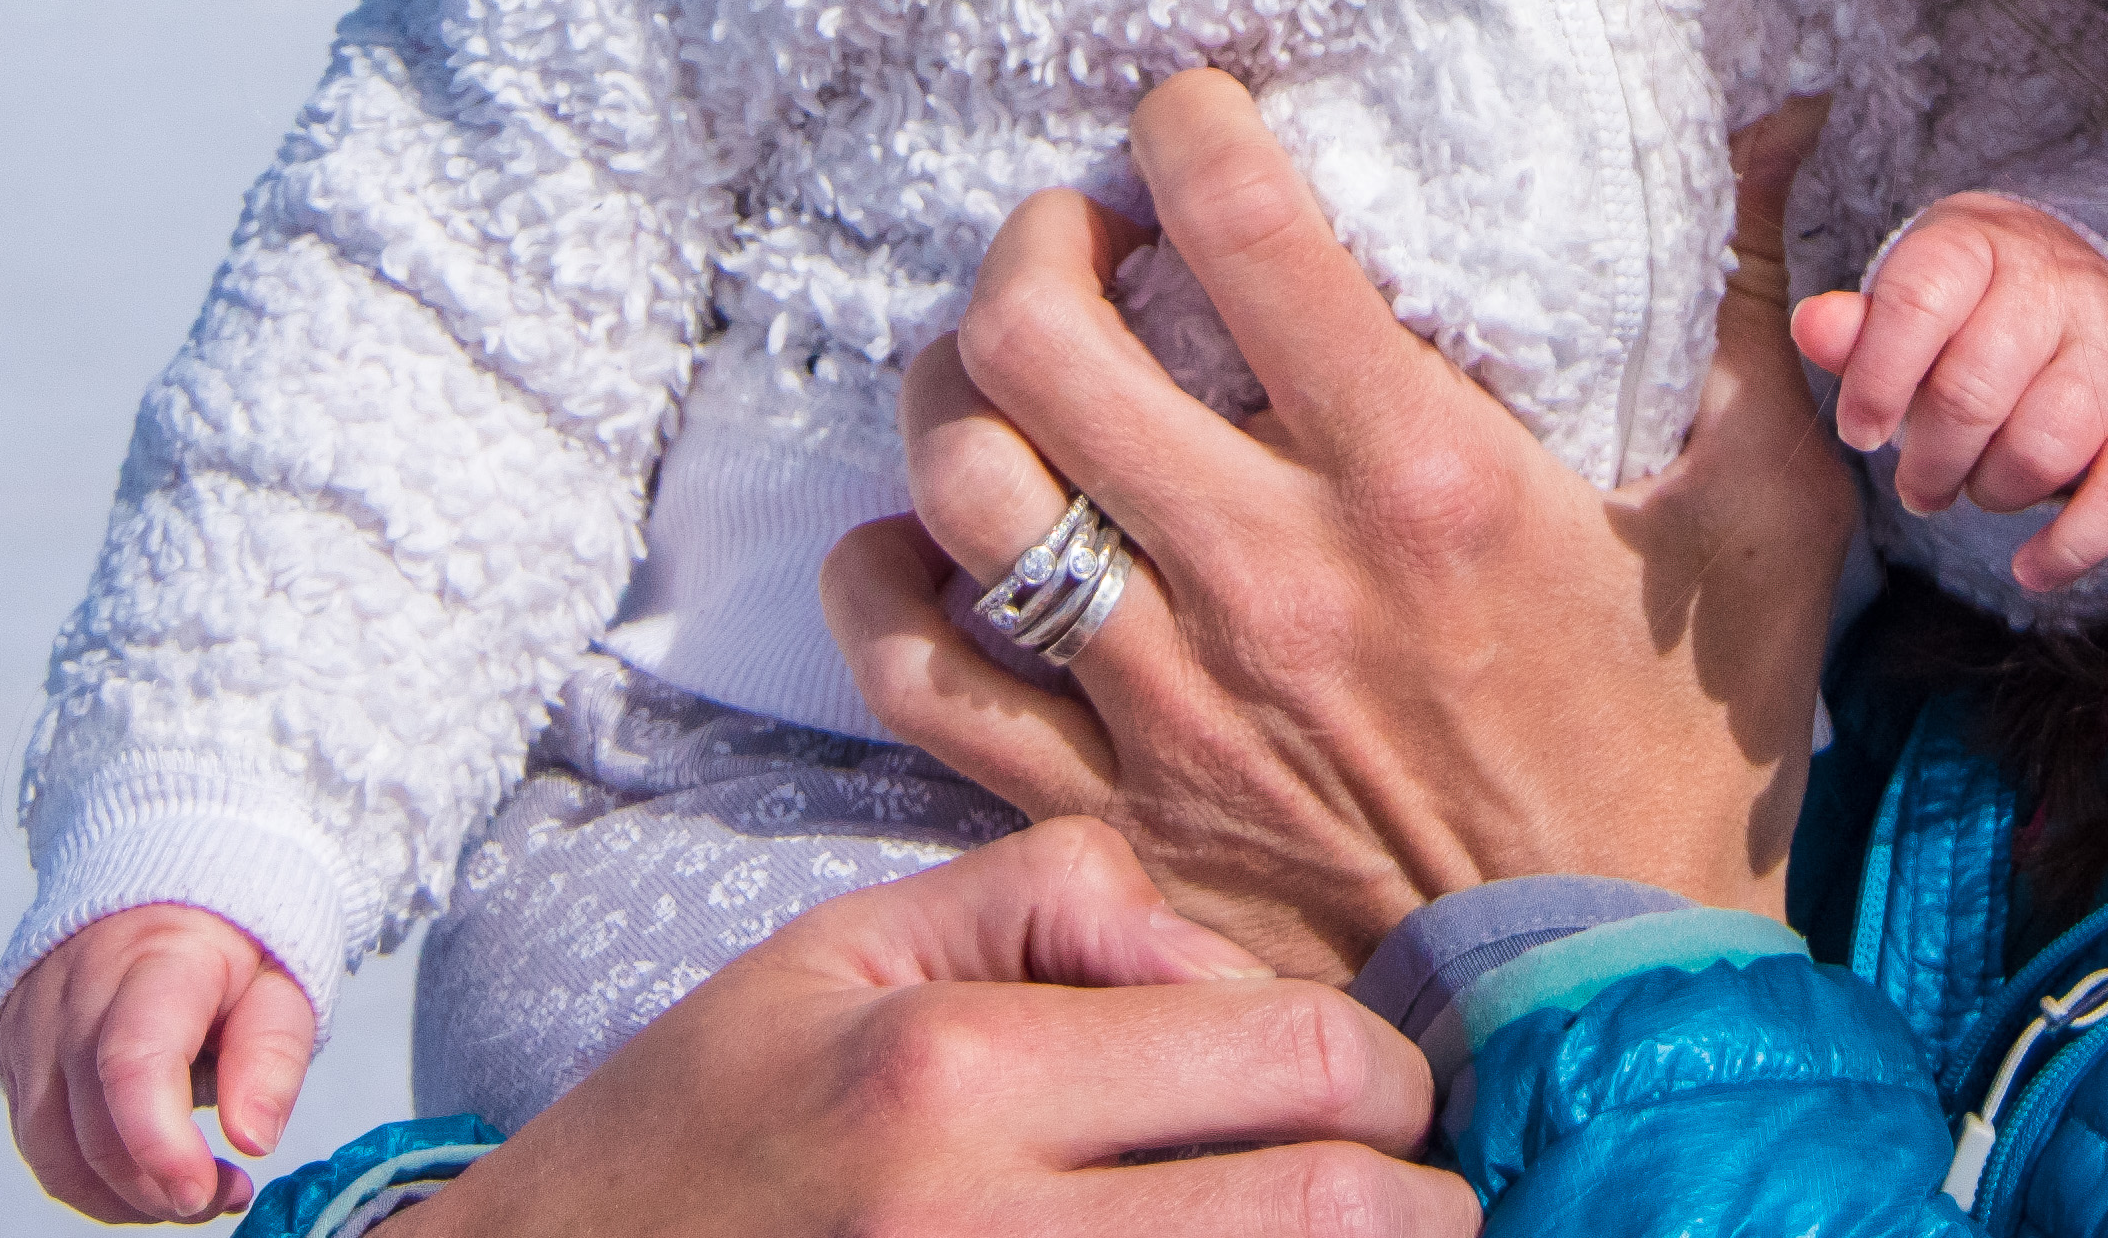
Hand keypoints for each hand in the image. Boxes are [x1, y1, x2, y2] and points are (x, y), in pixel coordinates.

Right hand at [0, 901, 315, 1223]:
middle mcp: (74, 989)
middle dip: (158, 1186)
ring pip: (52, 1149)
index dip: (162, 1147)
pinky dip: (89, 1177)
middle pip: (92, 1125)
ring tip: (187, 1189)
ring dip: (121, 1195)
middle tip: (221, 1192)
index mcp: (155, 958)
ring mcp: (31, 1020)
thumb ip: (272, 1056)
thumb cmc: (230, 942)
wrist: (158, 883)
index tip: (207, 1189)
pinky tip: (143, 1170)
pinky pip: (37, 1140)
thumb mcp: (282, 982)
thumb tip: (253, 1139)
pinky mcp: (10, 1047)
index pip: (133, 1063)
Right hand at [412, 818, 1465, 1237]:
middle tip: (1400, 1190)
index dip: (1382, 1070)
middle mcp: (983, 1230)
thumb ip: (1053, 902)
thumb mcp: (838, 954)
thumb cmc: (692, 1141)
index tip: (1371, 1088)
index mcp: (956, 1075)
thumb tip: (1230, 957)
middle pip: (1339, 1215)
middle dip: (1414, 1199)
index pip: (1297, 1052)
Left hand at [824, 74, 1863, 975]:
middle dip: (1039, 238)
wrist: (1611, 1018)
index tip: (1194, 113)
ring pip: (962, 486)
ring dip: (956, 387)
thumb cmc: (1687, 762)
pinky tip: (924, 543)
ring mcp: (1171, 701)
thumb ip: (1753, 307)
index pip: (1241, 226)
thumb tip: (1785, 123)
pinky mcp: (1110, 813)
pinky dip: (885, 590)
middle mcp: (1270, 577)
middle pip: (1040, 337)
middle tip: (1087, 232)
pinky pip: (918, 677)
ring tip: (1007, 365)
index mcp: (1422, 479)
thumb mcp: (1760, 516)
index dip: (1187, 124)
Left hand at [1792, 191, 2107, 596]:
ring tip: (1976, 489)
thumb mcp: (1918, 300)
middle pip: (1974, 390)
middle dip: (1928, 461)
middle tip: (1917, 487)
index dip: (1876, 379)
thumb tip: (1813, 328)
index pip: (1918, 300)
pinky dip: (2072, 545)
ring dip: (1992, 493)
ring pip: (2045, 446)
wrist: (2104, 293)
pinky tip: (2031, 567)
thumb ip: (1862, 326)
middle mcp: (2059, 285)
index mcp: (1981, 245)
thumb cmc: (1981, 313)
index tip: (1859, 433)